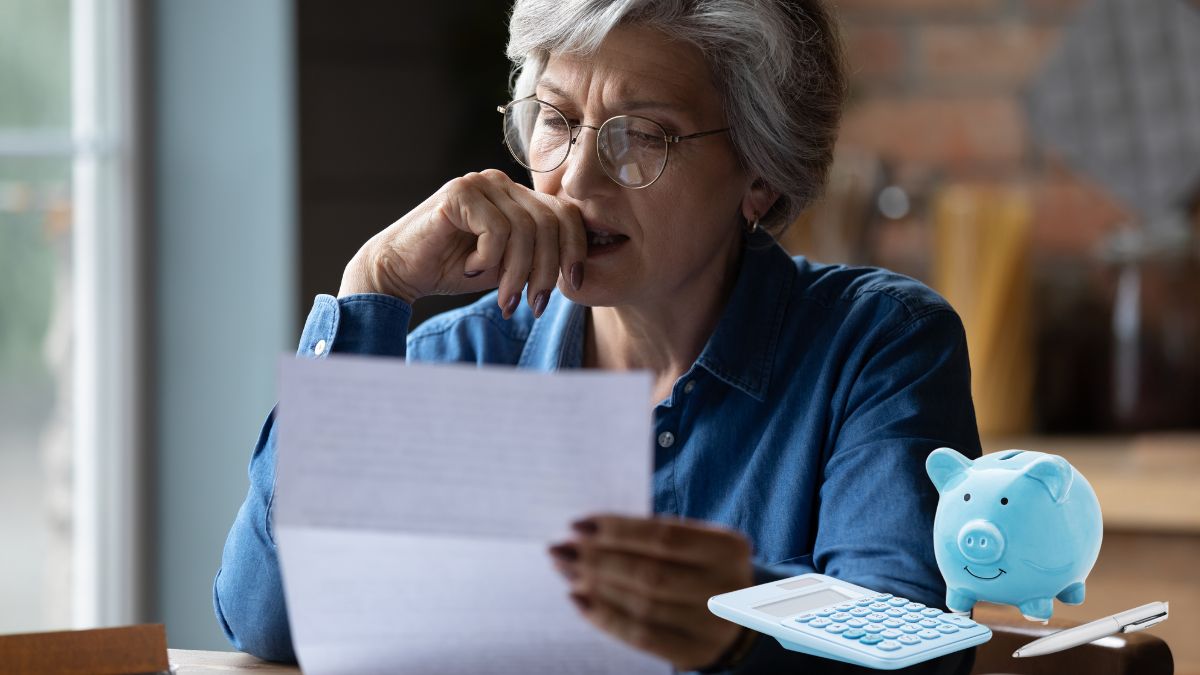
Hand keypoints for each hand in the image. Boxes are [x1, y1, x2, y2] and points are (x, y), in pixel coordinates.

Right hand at [338, 169, 586, 318]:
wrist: (399, 272)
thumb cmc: (453, 269)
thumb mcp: (508, 267)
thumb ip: (539, 258)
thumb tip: (580, 271)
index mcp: (518, 196)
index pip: (565, 214)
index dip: (575, 250)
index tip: (574, 285)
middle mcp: (501, 183)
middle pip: (550, 223)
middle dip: (546, 271)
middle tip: (532, 304)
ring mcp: (480, 183)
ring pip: (525, 230)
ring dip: (517, 273)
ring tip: (504, 298)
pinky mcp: (458, 193)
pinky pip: (496, 230)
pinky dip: (489, 259)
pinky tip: (470, 268)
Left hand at [547, 514, 756, 670]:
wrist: (740, 614)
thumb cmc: (699, 566)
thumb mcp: (692, 543)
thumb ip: (649, 538)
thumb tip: (583, 534)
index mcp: (728, 547)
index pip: (663, 535)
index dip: (616, 530)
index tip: (576, 524)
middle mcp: (726, 587)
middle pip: (649, 573)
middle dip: (597, 560)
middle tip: (559, 549)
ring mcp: (713, 625)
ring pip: (642, 606)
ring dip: (596, 587)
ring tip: (566, 572)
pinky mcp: (696, 652)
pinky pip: (642, 636)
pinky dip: (605, 618)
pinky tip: (579, 601)